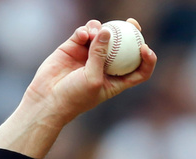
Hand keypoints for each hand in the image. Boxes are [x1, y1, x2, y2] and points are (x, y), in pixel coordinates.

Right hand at [22, 18, 156, 125]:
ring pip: (102, 36)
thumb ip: (100, 56)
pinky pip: (84, 33)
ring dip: (101, 30)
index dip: (147, 59)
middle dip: (130, 33)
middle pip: (124, 47)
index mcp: (117, 80)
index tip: (146, 48)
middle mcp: (106, 66)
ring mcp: (90, 55)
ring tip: (95, 32)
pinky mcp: (74, 47)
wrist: (48, 98)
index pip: (139, 70)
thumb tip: (107, 31)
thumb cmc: (74, 96)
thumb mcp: (92, 79)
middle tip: (132, 23)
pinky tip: (83, 34)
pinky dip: (85, 31)